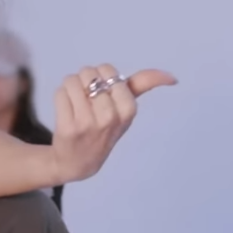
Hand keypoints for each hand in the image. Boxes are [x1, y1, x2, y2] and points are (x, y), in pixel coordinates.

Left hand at [49, 64, 176, 183]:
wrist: (78, 161)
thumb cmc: (104, 129)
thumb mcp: (126, 110)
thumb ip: (143, 85)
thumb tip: (173, 77)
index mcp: (128, 110)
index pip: (108, 70)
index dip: (101, 75)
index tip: (104, 91)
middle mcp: (110, 117)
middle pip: (88, 73)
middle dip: (84, 80)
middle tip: (88, 100)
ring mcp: (88, 123)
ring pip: (71, 80)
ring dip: (70, 88)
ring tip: (76, 105)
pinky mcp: (68, 128)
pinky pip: (60, 93)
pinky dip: (61, 97)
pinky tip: (67, 112)